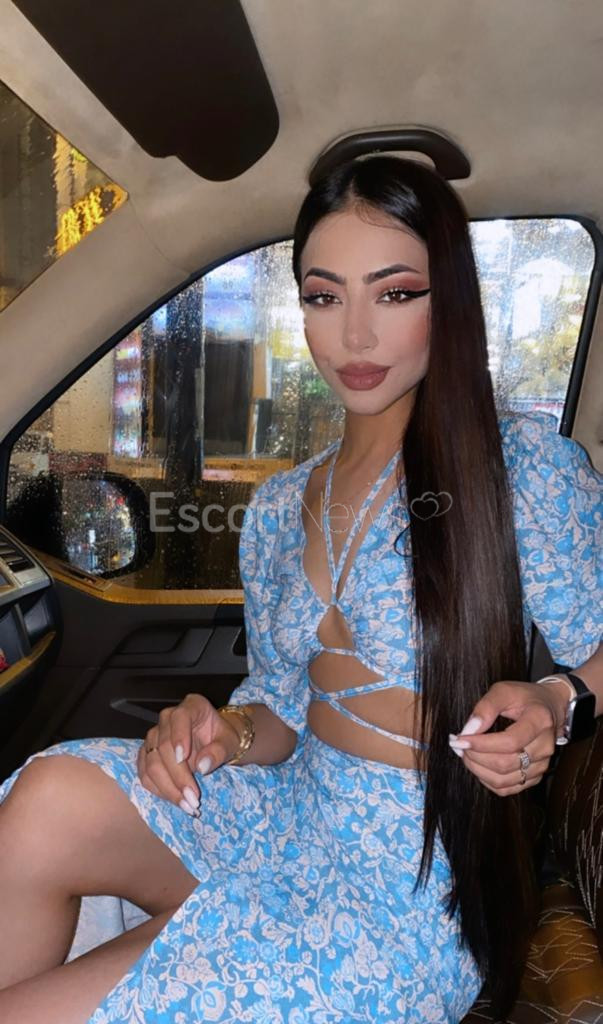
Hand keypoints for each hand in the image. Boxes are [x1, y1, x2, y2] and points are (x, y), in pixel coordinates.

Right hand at [137, 694, 241, 814]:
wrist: (214, 742)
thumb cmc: (223, 738)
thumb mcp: (229, 742)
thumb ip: (219, 751)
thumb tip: (203, 767)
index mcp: (191, 707)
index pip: (180, 717)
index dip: (179, 737)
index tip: (184, 758)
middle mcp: (168, 718)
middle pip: (164, 747)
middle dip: (178, 776)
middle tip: (194, 799)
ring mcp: (154, 736)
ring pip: (152, 763)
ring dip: (168, 788)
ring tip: (187, 805)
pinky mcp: (147, 754)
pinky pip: (145, 774)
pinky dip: (159, 790)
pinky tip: (175, 800)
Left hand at [448, 679, 568, 795]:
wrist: (549, 707)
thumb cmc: (524, 698)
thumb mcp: (504, 691)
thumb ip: (486, 707)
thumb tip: (469, 730)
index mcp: (539, 721)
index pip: (510, 741)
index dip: (482, 744)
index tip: (461, 738)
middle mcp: (545, 746)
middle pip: (505, 763)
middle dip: (475, 756)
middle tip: (459, 744)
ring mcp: (542, 764)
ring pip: (504, 780)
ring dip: (478, 770)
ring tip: (466, 754)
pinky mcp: (535, 776)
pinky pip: (507, 788)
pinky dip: (487, 780)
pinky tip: (478, 765)